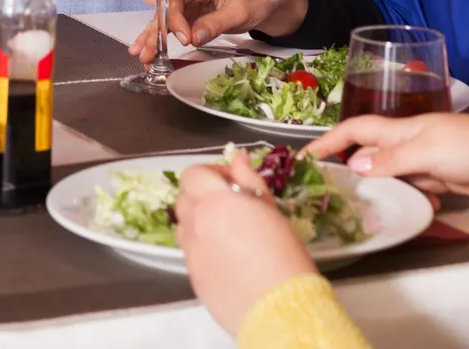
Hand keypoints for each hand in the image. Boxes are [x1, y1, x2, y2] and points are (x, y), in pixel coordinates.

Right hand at [105, 0, 307, 62]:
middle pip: (166, 8)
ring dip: (154, 37)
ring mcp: (191, 1)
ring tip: (141, 55)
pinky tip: (151, 50)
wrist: (270, 2)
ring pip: (166, 18)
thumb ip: (216, 23)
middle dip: (154, 30)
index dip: (176, 19)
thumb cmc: (258, 0)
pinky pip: (175, 26)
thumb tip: (194, 38)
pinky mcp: (193, 13)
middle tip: (145, 51)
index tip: (185, 39)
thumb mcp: (240, 12)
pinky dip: (164, 38)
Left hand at [175, 149, 314, 336]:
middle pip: (184, 198)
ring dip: (199, 222)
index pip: (193, 174)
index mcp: (216, 202)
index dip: (210, 174)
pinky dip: (202, 248)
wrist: (280, 309)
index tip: (230, 182)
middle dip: (202, 196)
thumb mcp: (271, 211)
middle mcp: (196, 224)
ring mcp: (191, 253)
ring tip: (228, 233)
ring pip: (184, 226)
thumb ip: (249, 181)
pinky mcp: (193, 277)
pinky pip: (190, 253)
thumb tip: (237, 160)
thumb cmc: (284, 257)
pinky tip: (228, 259)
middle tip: (229, 206)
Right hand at [305, 111, 468, 197]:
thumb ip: (392, 159)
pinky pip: (414, 188)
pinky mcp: (437, 177)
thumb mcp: (427, 150)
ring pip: (389, 175)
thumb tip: (356, 165)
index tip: (305, 157)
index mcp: (399, 130)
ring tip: (376, 206)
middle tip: (333, 192)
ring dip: (384, 189)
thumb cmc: (468, 145)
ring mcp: (421, 160)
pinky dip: (414, 198)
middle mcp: (405, 143)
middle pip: (367, 155)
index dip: (328, 141)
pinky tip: (425, 206)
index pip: (354, 130)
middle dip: (350, 169)